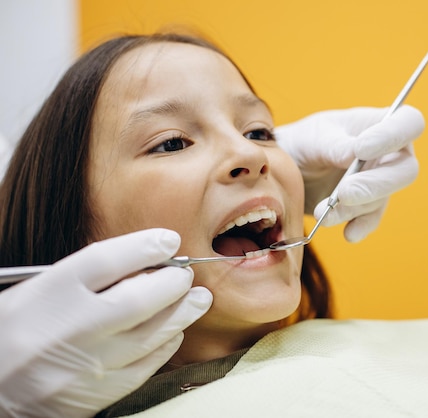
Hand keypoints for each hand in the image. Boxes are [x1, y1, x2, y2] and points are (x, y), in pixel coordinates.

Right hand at [0, 229, 211, 417]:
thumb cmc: (16, 330)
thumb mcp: (37, 291)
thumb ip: (84, 277)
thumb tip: (143, 262)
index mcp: (48, 294)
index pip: (105, 261)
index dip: (144, 246)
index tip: (168, 240)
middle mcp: (69, 329)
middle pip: (138, 299)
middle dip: (172, 283)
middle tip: (186, 275)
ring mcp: (86, 364)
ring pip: (150, 335)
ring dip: (182, 314)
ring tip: (198, 299)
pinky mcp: (97, 394)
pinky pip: (145, 367)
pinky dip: (166, 346)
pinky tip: (174, 332)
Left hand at [276, 106, 424, 241]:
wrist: (289, 169)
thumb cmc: (307, 142)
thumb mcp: (315, 137)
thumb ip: (335, 144)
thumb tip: (355, 153)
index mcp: (381, 124)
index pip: (409, 123)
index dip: (392, 136)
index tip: (361, 149)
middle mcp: (389, 154)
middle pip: (406, 170)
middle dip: (375, 184)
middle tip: (344, 192)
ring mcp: (380, 183)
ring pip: (383, 198)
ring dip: (353, 207)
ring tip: (322, 211)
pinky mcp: (367, 207)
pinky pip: (371, 219)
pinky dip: (359, 227)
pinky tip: (348, 233)